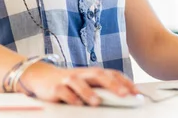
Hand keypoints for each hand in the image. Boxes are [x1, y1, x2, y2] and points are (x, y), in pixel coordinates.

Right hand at [17, 62, 139, 105]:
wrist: (42, 76)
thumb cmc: (69, 82)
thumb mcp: (86, 83)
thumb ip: (101, 88)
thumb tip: (123, 96)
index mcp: (92, 73)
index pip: (111, 73)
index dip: (124, 81)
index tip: (135, 91)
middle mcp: (82, 74)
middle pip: (98, 75)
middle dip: (112, 84)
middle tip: (124, 94)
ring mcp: (68, 79)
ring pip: (79, 83)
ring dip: (89, 92)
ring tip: (98, 102)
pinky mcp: (56, 87)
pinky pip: (64, 92)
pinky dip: (70, 98)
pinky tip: (76, 104)